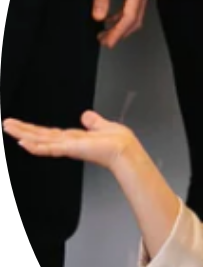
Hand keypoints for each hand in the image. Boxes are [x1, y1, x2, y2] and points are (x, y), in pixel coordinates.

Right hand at [3, 112, 138, 170]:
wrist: (127, 151)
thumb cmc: (120, 143)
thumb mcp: (104, 126)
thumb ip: (94, 122)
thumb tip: (86, 115)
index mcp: (76, 138)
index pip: (50, 133)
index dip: (35, 130)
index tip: (22, 126)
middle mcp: (69, 143)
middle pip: (41, 136)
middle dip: (23, 130)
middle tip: (6, 124)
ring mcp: (69, 147)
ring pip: (41, 140)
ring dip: (23, 134)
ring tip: (8, 128)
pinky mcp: (71, 149)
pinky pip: (50, 148)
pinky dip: (36, 146)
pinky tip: (22, 142)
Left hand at [94, 0, 149, 48]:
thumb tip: (99, 17)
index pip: (129, 17)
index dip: (118, 32)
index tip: (108, 41)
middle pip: (135, 20)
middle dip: (120, 33)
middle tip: (105, 41)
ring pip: (135, 15)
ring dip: (121, 26)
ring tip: (105, 32)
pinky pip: (133, 7)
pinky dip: (123, 16)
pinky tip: (111, 18)